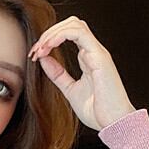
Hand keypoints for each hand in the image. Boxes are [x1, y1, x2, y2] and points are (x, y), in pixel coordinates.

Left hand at [28, 15, 135, 130]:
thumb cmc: (98, 111)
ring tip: (40, 48)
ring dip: (52, 33)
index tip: (35, 54)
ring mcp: (98, 53)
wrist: (113, 123)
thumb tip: (44, 60)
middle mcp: (94, 52)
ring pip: (74, 25)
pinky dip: (60, 35)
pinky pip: (79, 33)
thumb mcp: (70, 90)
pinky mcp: (100, 56)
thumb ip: (58, 75)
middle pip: (71, 24)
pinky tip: (49, 46)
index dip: (49, 39)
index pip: (68, 35)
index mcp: (88, 58)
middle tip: (35, 50)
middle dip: (49, 32)